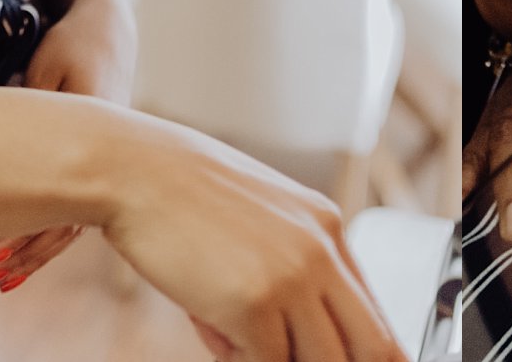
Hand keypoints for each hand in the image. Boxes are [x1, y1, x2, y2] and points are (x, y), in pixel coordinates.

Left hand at [0, 0, 135, 297]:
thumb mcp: (45, 67)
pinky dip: (43, 233)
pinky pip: (70, 208)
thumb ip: (25, 112)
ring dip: (33, 250)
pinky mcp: (96, 164)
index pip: (62, 196)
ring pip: (69, 220)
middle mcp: (105, 156)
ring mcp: (103, 163)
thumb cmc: (71, 43)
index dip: (25, 230)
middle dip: (26, 252)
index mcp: (94, 132)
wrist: (107, 30)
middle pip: (68, 219)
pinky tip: (15, 260)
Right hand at [103, 113, 404, 361]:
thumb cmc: (183, 194)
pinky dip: (234, 358)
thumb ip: (292, 264)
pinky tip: (207, 323)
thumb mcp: (259, 219)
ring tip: (230, 332)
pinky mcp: (255, 302)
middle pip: (373, 347)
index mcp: (328, 225)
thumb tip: (297, 335)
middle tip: (283, 356)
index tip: (336, 359)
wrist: (134, 170)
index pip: (377, 314)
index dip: (361, 352)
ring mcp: (293, 276)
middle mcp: (322, 250)